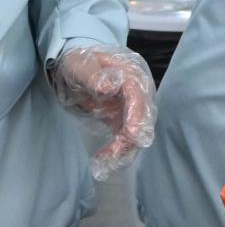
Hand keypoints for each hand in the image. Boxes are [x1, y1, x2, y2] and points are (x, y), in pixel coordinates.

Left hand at [48, 42, 156, 178]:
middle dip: (131, 138)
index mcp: (131, 72)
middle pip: (144, 116)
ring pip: (137, 130)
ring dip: (124, 148)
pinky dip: (118, 150)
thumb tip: (110, 88)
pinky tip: (104, 160)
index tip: (131, 135)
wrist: (79, 66)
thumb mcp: (80, 65)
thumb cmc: (80, 63)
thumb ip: (93, 75)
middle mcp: (139, 90)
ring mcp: (134, 105)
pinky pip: (126, 136)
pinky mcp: (126, 118)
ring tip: (104, 163)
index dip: (137, 115)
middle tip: (113, 157)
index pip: (138, 94)